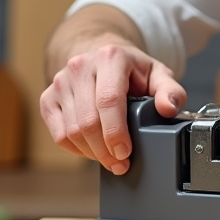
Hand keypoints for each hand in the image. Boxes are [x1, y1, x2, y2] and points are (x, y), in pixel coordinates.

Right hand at [40, 42, 185, 174]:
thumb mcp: (158, 75)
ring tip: (110, 158)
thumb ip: (170, 91)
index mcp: (110, 57)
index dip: (116, 132)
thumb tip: (168, 109)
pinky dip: (77, 149)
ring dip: (92, 152)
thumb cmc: (132, 70)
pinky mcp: (48, 98)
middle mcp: (80, 66)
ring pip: (71, 131)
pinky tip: (93, 149)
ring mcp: (60, 82)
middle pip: (88, 121)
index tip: (125, 152)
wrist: (102, 57)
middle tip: (121, 163)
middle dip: (105, 150)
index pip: (108, 100)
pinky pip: (59, 135)